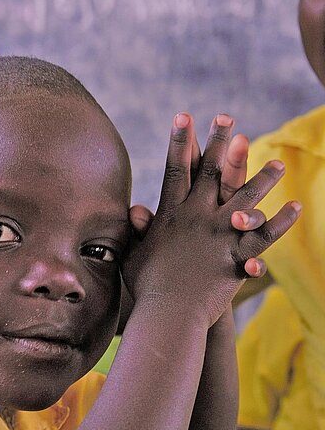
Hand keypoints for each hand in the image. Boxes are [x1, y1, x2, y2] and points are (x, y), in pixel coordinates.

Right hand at [123, 112, 299, 327]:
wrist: (168, 313)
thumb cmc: (146, 287)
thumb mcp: (134, 255)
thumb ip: (137, 231)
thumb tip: (135, 211)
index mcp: (170, 215)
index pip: (174, 170)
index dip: (179, 142)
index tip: (183, 116)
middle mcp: (197, 217)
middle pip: (210, 172)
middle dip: (218, 141)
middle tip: (226, 117)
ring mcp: (220, 234)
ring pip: (246, 198)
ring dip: (263, 178)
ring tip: (277, 162)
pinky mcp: (237, 255)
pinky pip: (266, 236)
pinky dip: (282, 222)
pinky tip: (296, 205)